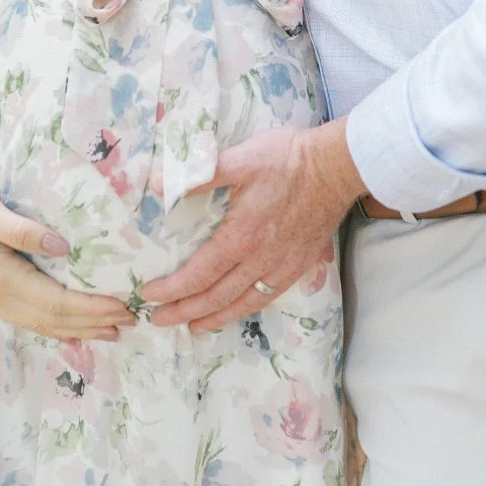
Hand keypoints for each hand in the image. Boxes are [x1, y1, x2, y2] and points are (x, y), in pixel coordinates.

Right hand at [0, 174, 135, 341]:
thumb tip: (63, 247)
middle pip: (56, 319)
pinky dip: (56, 328)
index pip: (58, 302)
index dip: (92, 308)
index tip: (123, 306)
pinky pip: (31, 319)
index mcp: (5, 279)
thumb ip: (23, 231)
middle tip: (131, 321)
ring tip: (111, 331)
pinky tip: (71, 329)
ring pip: (44, 324)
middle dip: (94, 323)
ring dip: (79, 330)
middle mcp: (2, 296)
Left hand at [143, 118, 364, 332]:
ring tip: (193, 327)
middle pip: (216, 296)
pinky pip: (268, 297)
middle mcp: (260, 259)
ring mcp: (281, 265)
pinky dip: (246, 309)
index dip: (172, 288)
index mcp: (241, 236)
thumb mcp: (239, 159)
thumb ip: (199, 175)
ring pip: (242, 303)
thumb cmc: (286, 159)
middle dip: (184, 311)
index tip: (149, 294)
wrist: (335, 167)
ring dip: (214, 317)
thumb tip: (157, 185)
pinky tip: (237, 310)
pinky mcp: (299, 265)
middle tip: (159, 319)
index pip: (199, 273)